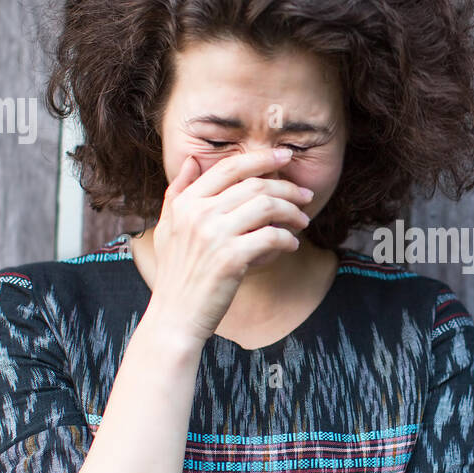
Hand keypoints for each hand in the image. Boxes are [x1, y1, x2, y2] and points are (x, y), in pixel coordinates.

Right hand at [146, 148, 313, 343]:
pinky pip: (271, 237)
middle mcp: (198, 213)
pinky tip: (292, 244)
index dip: (261, 158)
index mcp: (185, 202)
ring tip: (303, 221)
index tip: (285, 156)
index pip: (229, 167)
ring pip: (267, 206)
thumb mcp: (168, 227)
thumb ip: (177, 191)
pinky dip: (287, 239)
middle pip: (254, 185)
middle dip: (287, 187)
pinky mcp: (231, 258)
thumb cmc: (176, 273)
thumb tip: (191, 159)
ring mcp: (214, 235)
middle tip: (305, 195)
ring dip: (292, 212)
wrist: (175, 316)